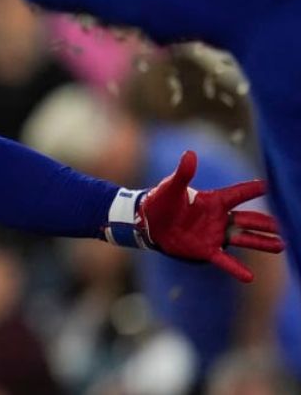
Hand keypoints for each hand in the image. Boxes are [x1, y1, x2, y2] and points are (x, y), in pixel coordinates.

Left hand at [140, 151, 282, 281]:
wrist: (146, 222)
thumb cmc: (160, 201)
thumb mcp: (171, 187)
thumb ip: (184, 173)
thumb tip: (190, 153)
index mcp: (212, 201)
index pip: (238, 194)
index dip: (252, 190)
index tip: (268, 185)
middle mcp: (218, 218)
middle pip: (248, 219)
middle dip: (266, 223)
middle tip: (285, 225)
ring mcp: (213, 235)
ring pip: (243, 239)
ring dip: (261, 242)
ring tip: (281, 245)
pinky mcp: (204, 250)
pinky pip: (224, 260)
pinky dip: (236, 268)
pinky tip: (249, 277)